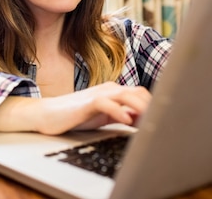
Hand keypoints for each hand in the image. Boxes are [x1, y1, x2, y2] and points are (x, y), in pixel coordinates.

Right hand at [37, 82, 151, 133]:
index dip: (154, 106)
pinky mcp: (88, 102)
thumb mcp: (103, 116)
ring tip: (151, 120)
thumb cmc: (75, 116)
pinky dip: (119, 111)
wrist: (48, 114)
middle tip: (162, 122)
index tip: (163, 119)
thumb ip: (122, 115)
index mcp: (114, 92)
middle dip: (153, 106)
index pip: (141, 94)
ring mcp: (98, 94)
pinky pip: (107, 104)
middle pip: (138, 92)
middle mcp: (109, 89)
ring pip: (126, 95)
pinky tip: (126, 120)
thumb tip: (141, 119)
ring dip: (141, 107)